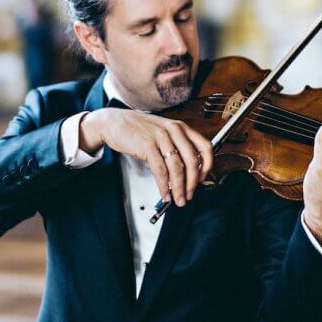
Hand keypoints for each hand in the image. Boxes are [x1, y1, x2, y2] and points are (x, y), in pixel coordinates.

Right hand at [80, 109, 213, 206]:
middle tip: (190, 195)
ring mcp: (161, 137)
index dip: (208, 165)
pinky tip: (164, 193)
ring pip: (177, 168)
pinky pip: (160, 170)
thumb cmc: (138, 129)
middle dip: (192, 183)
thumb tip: (188, 171)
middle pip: (193, 160)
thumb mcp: (162, 133)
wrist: (114, 122)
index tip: (202, 178)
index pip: (205, 146)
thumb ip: (176, 147)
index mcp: (181, 127)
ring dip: (179, 188)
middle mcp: (174, 130)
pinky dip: (164, 186)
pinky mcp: (148, 145)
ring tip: (178, 199)